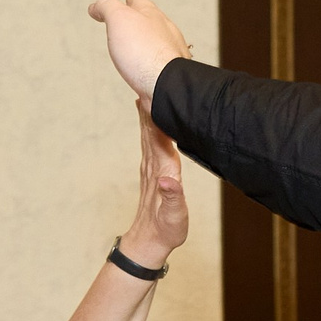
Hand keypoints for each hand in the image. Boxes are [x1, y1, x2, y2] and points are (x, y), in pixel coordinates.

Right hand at [87, 0, 190, 98]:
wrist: (166, 86)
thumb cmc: (146, 53)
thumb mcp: (119, 18)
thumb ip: (108, 7)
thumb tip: (97, 6)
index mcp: (152, 15)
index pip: (136, 0)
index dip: (122, 1)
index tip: (110, 7)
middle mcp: (164, 33)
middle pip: (149, 22)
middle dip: (137, 22)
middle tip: (124, 24)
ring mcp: (168, 54)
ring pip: (155, 44)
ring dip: (144, 44)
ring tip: (133, 48)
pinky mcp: (167, 74)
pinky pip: (157, 67)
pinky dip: (148, 67)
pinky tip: (142, 73)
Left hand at [118, 97, 191, 267]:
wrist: (149, 241)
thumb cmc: (166, 229)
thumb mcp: (173, 216)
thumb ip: (172, 196)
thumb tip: (169, 180)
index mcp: (162, 170)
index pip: (159, 136)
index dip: (156, 114)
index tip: (154, 92)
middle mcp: (154, 164)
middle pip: (150, 128)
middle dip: (149, 104)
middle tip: (148, 78)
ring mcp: (151, 166)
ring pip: (148, 132)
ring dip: (147, 111)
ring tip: (147, 90)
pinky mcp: (153, 170)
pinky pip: (151, 141)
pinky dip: (149, 125)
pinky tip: (150, 117)